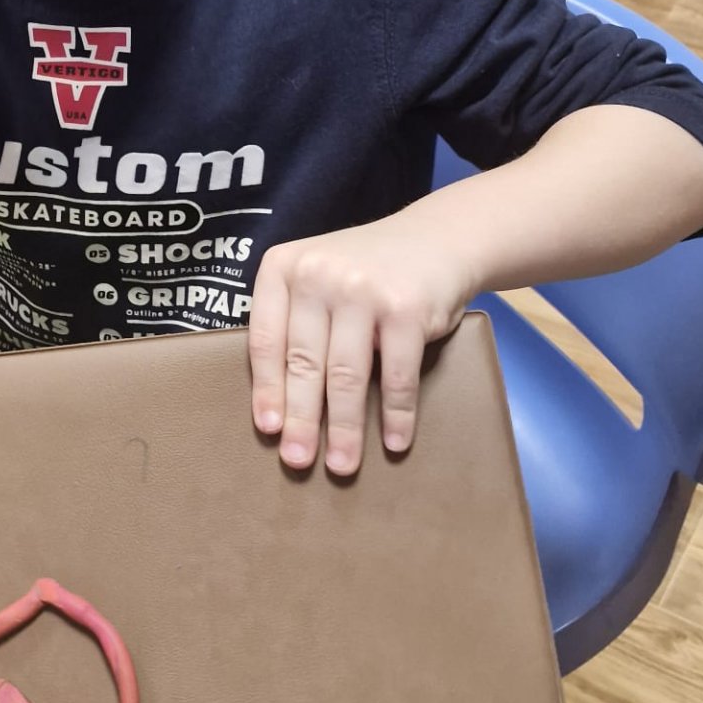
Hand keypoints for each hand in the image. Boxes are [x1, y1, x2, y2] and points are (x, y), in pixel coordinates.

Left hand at [247, 218, 475, 475]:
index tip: (268, 430)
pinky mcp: (405, 309)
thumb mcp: (317, 279)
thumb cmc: (365, 273)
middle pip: (303, 363)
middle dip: (301, 420)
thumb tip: (277, 403)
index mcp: (283, 267)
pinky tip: (394, 442)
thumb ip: (294, 321)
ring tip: (342, 464)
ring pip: (345, 376)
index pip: (265, 340)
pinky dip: (396, 415)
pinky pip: (395, 376)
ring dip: (344, 429)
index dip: (266, 390)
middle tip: (298, 461)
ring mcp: (362, 290)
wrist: (436, 238)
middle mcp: (318, 274)